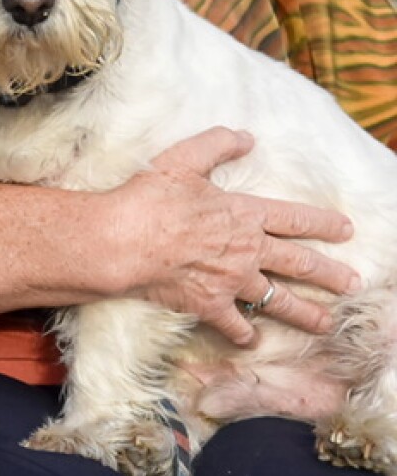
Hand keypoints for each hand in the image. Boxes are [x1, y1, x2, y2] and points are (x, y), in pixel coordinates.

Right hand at [110, 127, 357, 344]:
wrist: (123, 240)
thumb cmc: (151, 197)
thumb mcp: (184, 158)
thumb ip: (217, 145)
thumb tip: (246, 137)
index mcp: (243, 214)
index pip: (293, 218)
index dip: (322, 223)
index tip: (346, 230)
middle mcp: (246, 250)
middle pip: (298, 263)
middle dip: (329, 273)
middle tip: (353, 282)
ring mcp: (231, 282)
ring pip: (278, 300)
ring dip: (305, 313)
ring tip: (326, 323)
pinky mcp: (210, 306)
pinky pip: (237, 326)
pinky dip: (246, 334)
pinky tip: (253, 338)